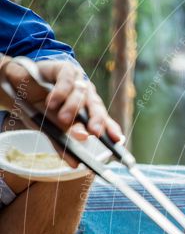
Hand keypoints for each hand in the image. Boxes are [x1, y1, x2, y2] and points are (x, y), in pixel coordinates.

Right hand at [0, 57, 121, 141]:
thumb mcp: (50, 127)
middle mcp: (86, 97)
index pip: (104, 122)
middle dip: (97, 121)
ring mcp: (77, 82)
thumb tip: (74, 164)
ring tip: (63, 119)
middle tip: (94, 132)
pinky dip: (60, 93)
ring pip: (81, 96)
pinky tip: (51, 102)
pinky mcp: (65, 69)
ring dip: (72, 109)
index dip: (111, 130)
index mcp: (88, 112)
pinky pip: (67, 81)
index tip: (117, 141)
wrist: (17, 83)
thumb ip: (62, 143)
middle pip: (97, 109)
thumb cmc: (39, 107)